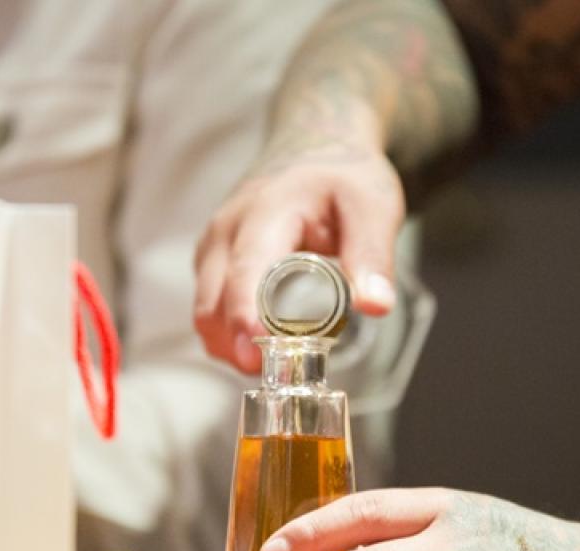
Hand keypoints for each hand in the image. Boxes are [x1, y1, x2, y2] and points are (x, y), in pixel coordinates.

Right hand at [193, 138, 405, 372]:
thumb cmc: (343, 176)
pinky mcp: (214, 261)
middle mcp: (228, 230)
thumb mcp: (373, 206)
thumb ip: (373, 254)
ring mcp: (216, 246)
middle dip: (234, 342)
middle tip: (273, 373)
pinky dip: (227, 334)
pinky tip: (259, 349)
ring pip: (204, 309)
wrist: (316, 147)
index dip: (246, 312)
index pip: (246, 268)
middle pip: (212, 299)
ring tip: (273, 364)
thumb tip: (375, 305)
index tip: (255, 346)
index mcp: (266, 211)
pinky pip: (208, 307)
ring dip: (229, 344)